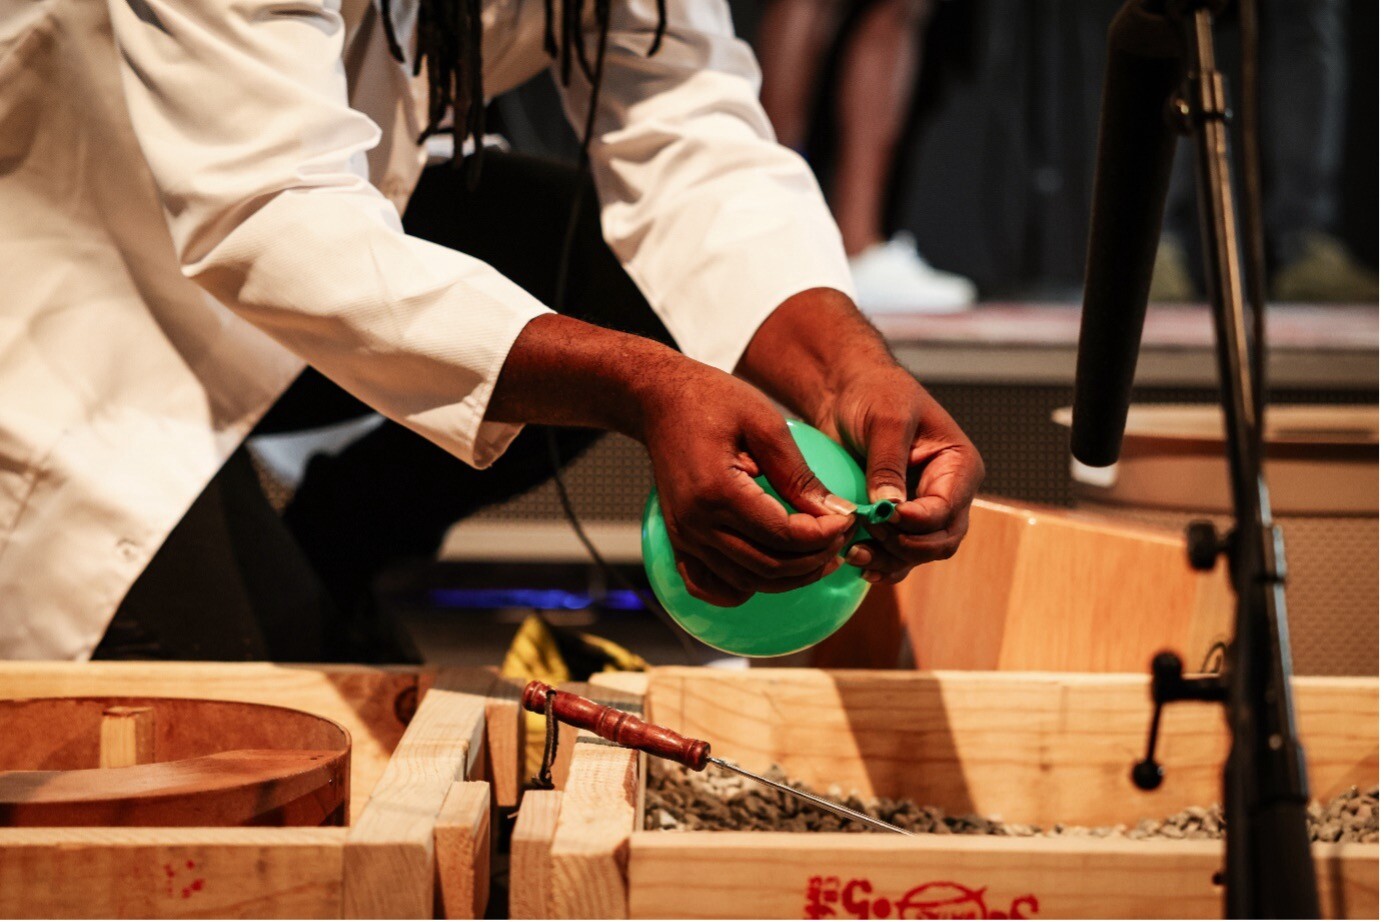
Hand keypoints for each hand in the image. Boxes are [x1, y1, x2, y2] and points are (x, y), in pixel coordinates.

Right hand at [486, 314, 856, 606]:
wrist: (659, 401)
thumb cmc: (712, 401)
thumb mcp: (765, 424)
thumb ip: (799, 475)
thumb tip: (836, 513)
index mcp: (717, 491)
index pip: (783, 535)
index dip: (824, 535)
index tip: (849, 520)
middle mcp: (696, 523)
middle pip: (768, 567)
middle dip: (814, 559)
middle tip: (841, 538)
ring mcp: (684, 537)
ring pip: (747, 583)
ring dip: (789, 577)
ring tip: (819, 554)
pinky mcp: (679, 540)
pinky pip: (710, 585)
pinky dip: (746, 588)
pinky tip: (772, 571)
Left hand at [737, 288, 983, 584]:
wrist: (846, 392)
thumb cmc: (875, 393)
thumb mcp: (886, 420)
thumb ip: (888, 464)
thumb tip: (890, 508)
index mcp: (958, 466)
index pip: (946, 509)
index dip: (917, 521)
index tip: (883, 516)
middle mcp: (947, 493)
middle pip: (939, 541)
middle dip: (904, 545)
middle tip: (867, 532)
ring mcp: (922, 510)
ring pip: (918, 554)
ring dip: (889, 560)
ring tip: (854, 554)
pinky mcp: (896, 519)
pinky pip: (897, 553)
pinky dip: (880, 562)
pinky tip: (856, 562)